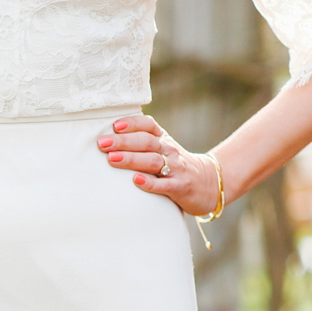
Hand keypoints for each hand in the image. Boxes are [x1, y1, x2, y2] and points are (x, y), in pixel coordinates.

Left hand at [98, 114, 220, 215]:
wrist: (209, 183)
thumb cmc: (175, 165)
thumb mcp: (163, 149)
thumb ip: (142, 142)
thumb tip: (109, 135)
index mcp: (164, 140)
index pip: (149, 125)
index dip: (132, 123)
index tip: (114, 126)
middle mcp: (170, 151)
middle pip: (146, 142)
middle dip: (123, 142)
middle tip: (102, 143)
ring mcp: (176, 168)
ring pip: (153, 161)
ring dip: (131, 159)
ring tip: (112, 158)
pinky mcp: (180, 187)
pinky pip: (164, 184)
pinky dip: (149, 182)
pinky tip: (135, 180)